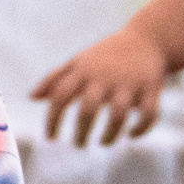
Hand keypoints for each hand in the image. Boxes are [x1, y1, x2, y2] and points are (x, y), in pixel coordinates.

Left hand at [32, 27, 171, 145]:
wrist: (147, 39)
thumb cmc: (105, 56)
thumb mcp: (78, 62)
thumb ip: (55, 79)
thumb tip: (32, 97)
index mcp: (84, 71)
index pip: (61, 96)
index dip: (52, 119)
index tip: (50, 138)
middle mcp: (105, 77)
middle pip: (88, 109)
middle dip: (81, 131)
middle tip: (78, 145)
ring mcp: (129, 83)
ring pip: (118, 115)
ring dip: (110, 134)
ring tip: (103, 143)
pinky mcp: (151, 89)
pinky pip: (148, 114)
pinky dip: (140, 129)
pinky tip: (131, 135)